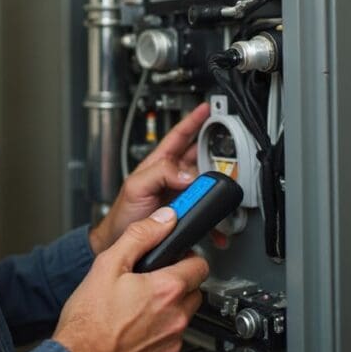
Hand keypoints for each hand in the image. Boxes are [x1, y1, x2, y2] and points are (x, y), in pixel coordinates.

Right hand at [54, 209, 209, 351]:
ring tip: (138, 307)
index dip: (187, 257)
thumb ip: (140, 236)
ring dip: (168, 309)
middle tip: (151, 282)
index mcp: (166, 290)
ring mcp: (171, 343)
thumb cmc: (89, 320)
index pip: (200, 265)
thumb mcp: (108, 264)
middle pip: (194, 291)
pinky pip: (171, 341)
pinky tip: (136, 328)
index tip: (174, 258)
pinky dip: (159, 333)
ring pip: (183, 317)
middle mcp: (175, 318)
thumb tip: (163, 219)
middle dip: (178, 283)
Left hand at [89, 103, 210, 253]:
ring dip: (216, 189)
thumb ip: (159, 173)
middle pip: (198, 157)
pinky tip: (216, 225)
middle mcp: (172, 177)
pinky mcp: (185, 213)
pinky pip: (204, 211)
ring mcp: (180, 194)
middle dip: (214, 152)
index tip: (206, 110)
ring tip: (225, 190)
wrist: (122, 242)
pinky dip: (213, 218)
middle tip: (228, 150)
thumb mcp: (135, 187)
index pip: (179, 136)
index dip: (193, 121)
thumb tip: (186, 174)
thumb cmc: (122, 215)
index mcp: (159, 164)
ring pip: (205, 184)